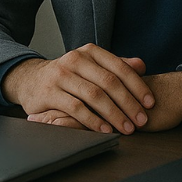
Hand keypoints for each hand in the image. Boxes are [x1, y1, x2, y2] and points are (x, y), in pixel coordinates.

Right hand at [26, 71, 181, 132]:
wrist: (30, 79)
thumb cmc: (68, 76)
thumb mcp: (91, 66)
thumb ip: (115, 65)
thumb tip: (141, 65)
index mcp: (89, 51)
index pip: (119, 68)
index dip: (137, 86)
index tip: (150, 103)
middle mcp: (75, 59)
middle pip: (109, 82)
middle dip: (129, 103)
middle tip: (141, 120)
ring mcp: (61, 75)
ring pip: (94, 95)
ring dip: (114, 114)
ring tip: (127, 128)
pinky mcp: (49, 92)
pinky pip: (76, 108)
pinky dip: (93, 120)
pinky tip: (105, 130)